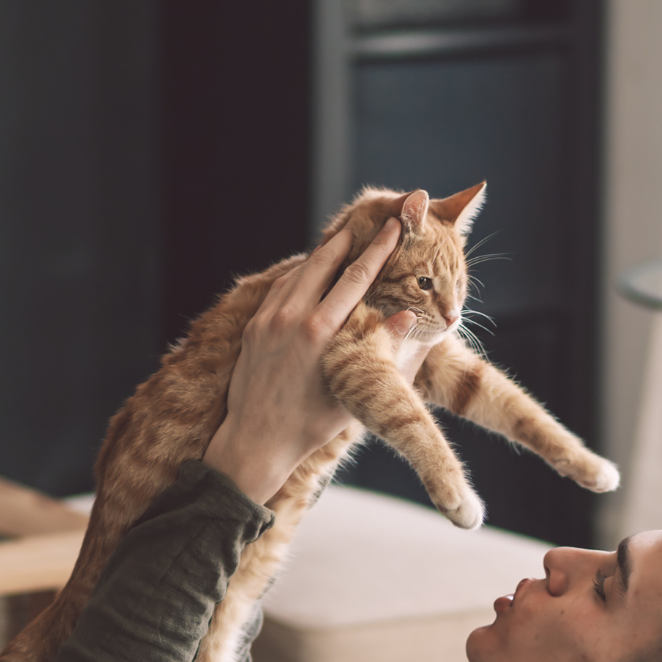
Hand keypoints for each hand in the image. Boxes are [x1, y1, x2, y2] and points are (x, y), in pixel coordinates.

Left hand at [204, 218, 425, 504]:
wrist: (256, 441)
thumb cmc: (311, 425)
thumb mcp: (353, 390)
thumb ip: (380, 350)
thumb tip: (408, 317)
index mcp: (320, 332)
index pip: (355, 278)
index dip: (378, 250)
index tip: (393, 227)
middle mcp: (291, 318)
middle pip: (325, 263)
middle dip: (350, 239)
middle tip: (370, 220)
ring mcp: (268, 320)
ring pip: (299, 272)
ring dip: (323, 254)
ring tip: (344, 239)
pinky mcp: (253, 327)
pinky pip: (280, 289)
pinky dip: (299, 275)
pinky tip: (311, 270)